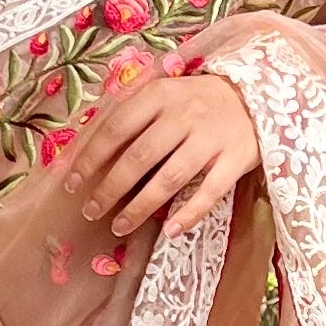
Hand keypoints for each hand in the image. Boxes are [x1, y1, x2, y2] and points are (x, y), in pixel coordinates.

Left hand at [74, 69, 260, 240]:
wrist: (254, 95)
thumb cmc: (196, 101)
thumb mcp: (163, 96)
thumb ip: (132, 118)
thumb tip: (88, 152)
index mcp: (160, 95)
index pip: (117, 128)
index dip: (91, 158)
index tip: (72, 183)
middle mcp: (184, 115)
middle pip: (140, 157)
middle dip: (110, 188)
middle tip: (91, 211)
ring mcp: (211, 138)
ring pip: (170, 178)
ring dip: (141, 207)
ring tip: (119, 226)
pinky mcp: (235, 159)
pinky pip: (209, 192)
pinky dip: (188, 213)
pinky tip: (169, 231)